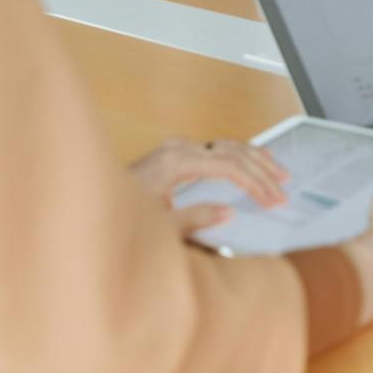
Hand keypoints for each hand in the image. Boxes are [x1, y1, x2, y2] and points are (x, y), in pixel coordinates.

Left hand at [130, 137, 289, 234]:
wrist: (90, 204)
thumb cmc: (119, 216)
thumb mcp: (160, 226)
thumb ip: (196, 219)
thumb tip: (228, 212)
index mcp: (176, 162)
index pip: (229, 166)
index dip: (255, 183)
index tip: (272, 199)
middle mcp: (177, 148)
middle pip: (233, 152)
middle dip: (262, 172)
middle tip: (282, 190)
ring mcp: (176, 148)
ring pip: (227, 145)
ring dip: (256, 159)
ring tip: (279, 173)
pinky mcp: (175, 153)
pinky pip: (216, 148)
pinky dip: (239, 155)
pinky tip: (253, 160)